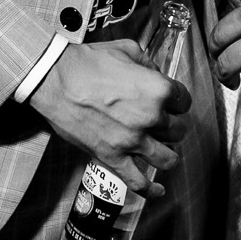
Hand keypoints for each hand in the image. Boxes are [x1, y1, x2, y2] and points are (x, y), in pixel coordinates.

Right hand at [26, 39, 191, 198]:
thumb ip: (147, 63)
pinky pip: (138, 182)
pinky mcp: (113, 157)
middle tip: (162, 122)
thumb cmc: (88, 63)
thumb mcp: (126, 49)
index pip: (184, 101)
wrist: (56, 79)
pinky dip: (151, 190)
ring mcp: (132, 141)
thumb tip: (154, 73)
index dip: (178, 100)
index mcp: (158, 89)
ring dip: (167, 153)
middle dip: (172, 125)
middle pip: (178, 130)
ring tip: (162, 149)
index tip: (172, 101)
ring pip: (167, 158)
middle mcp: (151, 117)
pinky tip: (158, 190)